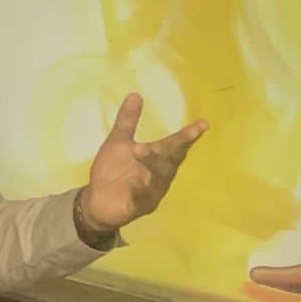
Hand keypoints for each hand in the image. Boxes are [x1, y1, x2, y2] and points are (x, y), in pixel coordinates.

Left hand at [78, 93, 207, 233]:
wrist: (97, 200)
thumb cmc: (113, 169)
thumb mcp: (117, 142)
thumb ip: (127, 121)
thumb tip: (134, 94)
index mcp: (157, 157)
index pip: (175, 144)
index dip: (188, 135)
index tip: (203, 124)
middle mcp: (160, 174)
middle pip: (172, 160)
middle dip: (177, 147)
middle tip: (184, 135)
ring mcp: (151, 191)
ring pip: (158, 177)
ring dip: (152, 163)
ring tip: (139, 148)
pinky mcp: (138, 207)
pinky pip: (141, 199)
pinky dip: (139, 191)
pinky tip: (133, 184)